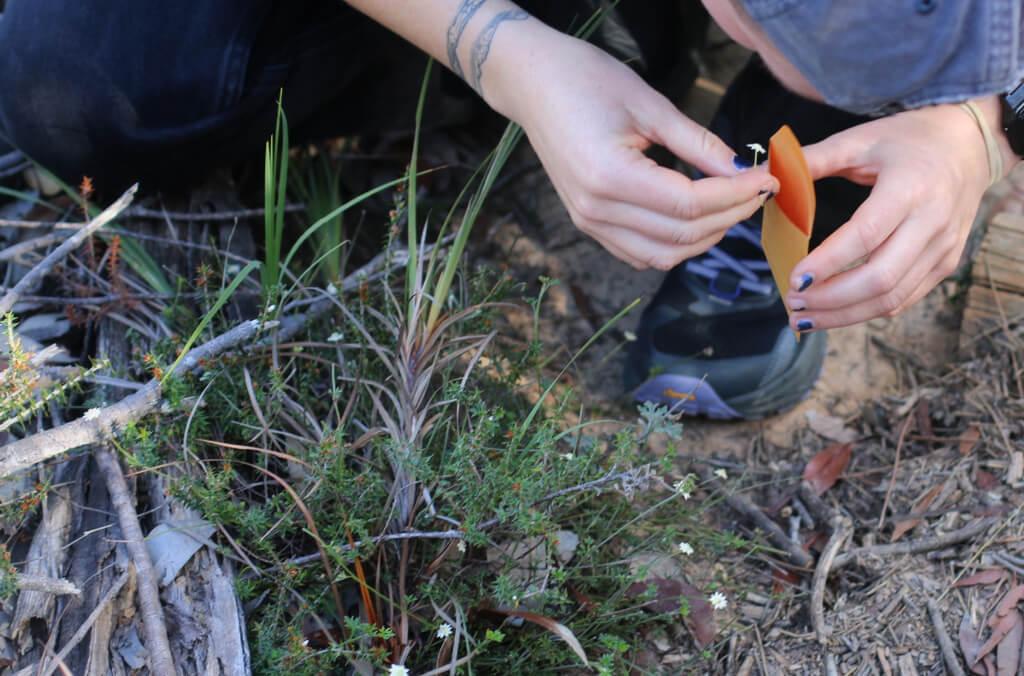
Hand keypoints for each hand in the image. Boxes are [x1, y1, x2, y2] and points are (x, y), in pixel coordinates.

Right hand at [491, 33, 777, 269]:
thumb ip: (697, 142)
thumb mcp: (650, 104)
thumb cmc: (586, 80)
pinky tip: (697, 219)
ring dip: (705, 238)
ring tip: (733, 207)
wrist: (533, 85)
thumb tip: (741, 169)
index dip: (735, 196)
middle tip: (759, 192)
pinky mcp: (588, 224)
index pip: (689, 203)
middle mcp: (596, 210)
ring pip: (662, 256)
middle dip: (729, 216)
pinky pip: (640, 254)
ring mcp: (589, 223)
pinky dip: (676, 245)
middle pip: (681, 235)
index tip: (766, 180)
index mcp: (609, 177)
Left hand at [785, 104, 991, 330]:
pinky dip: (866, 311)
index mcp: (910, 187)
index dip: (828, 262)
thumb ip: (814, 159)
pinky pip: (904, 298)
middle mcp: (932, 222)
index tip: (794, 278)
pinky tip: (834, 312)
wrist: (970, 146)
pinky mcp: (945, 264)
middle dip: (831, 299)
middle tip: (792, 302)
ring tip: (804, 317)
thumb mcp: (861, 139)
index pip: (866, 235)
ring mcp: (943, 247)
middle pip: (880, 278)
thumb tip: (767, 175)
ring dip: (844, 314)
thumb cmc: (909, 139)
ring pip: (892, 297)